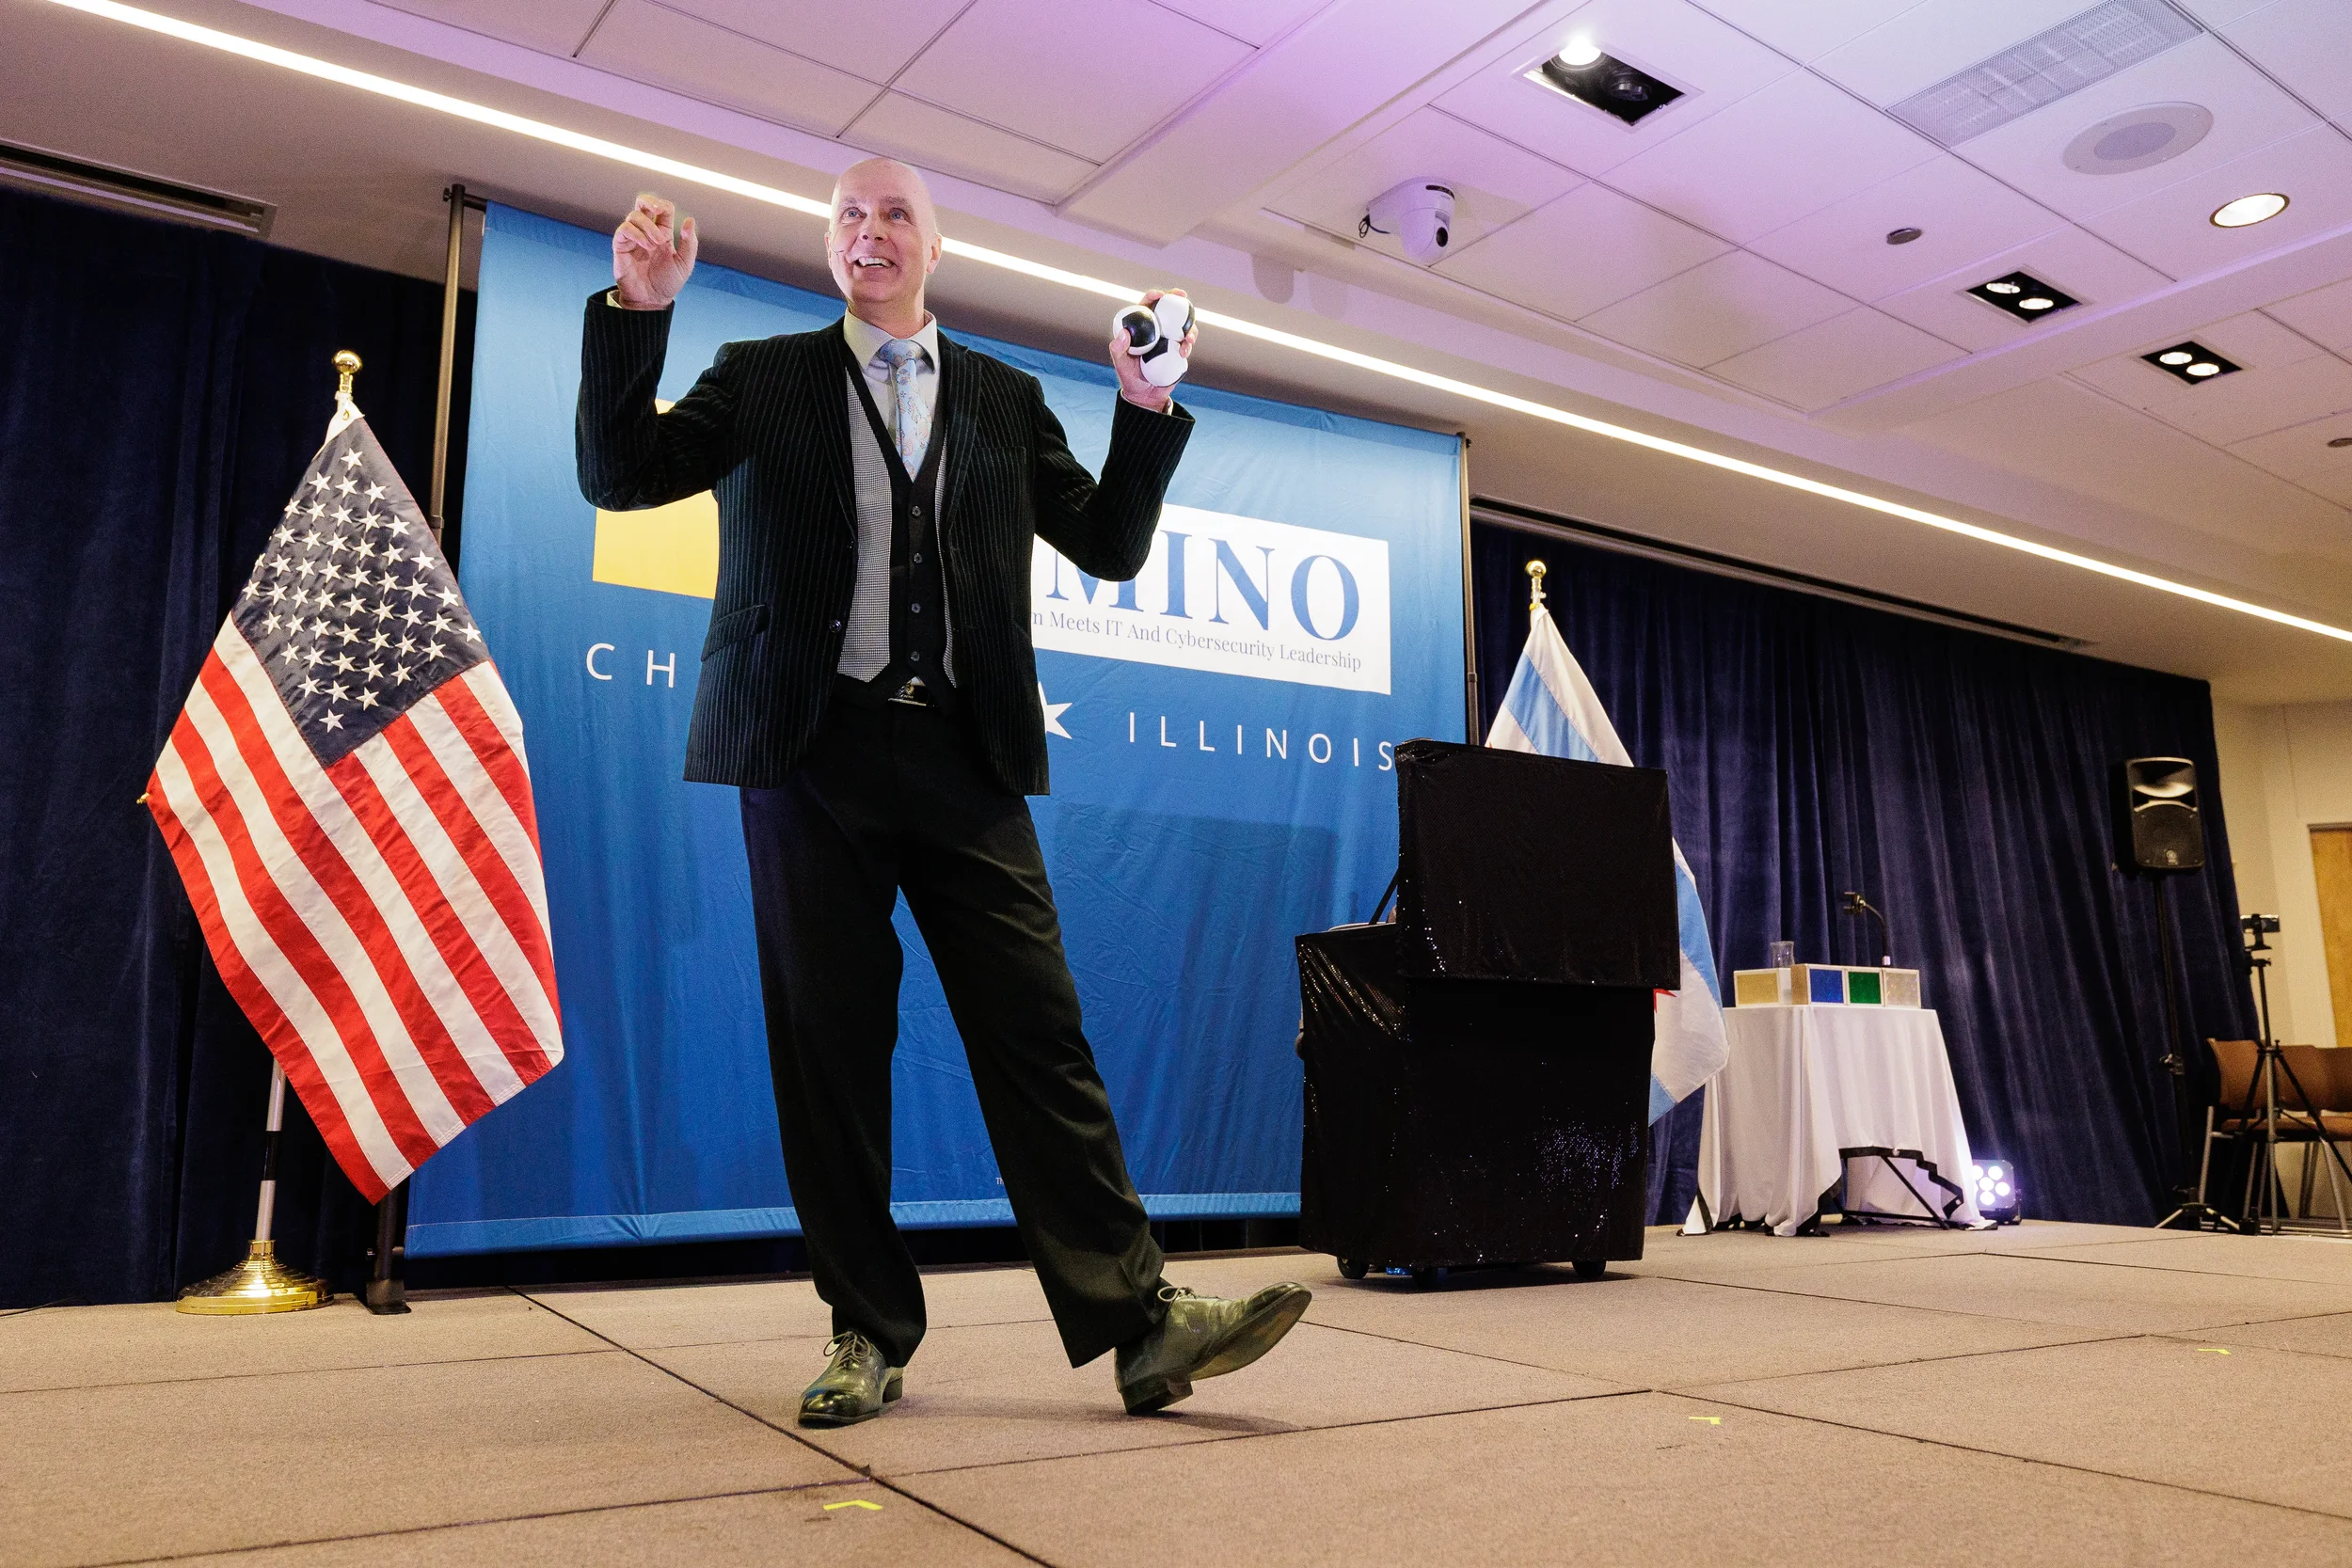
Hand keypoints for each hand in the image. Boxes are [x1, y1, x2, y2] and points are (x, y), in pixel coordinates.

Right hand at [611, 194, 697, 309]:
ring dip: (648, 226)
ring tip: (656, 244)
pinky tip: (646, 246)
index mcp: (663, 233)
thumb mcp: (685, 264)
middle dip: (649, 200)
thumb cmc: (667, 283)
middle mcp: (646, 232)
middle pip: (642, 203)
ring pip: (634, 216)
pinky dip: (636, 233)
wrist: (651, 300)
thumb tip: (689, 220)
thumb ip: (690, 243)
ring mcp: (633, 238)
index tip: (667, 215)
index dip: (665, 206)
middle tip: (658, 210)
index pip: (662, 209)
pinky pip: (624, 230)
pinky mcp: (621, 246)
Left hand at [1110, 289, 1195, 411]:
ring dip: (1189, 325)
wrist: (1144, 395)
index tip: (1159, 294)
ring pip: (1183, 325)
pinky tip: (1185, 351)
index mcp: (1142, 328)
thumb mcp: (1120, 363)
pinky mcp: (1179, 350)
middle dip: (1178, 299)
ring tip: (1188, 337)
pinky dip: (1189, 344)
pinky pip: (1187, 343)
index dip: (1154, 296)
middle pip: (1169, 310)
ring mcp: (1169, 340)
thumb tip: (1124, 333)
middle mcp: (1157, 330)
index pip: (1147, 306)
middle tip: (1183, 296)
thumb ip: (1118, 349)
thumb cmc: (1129, 376)